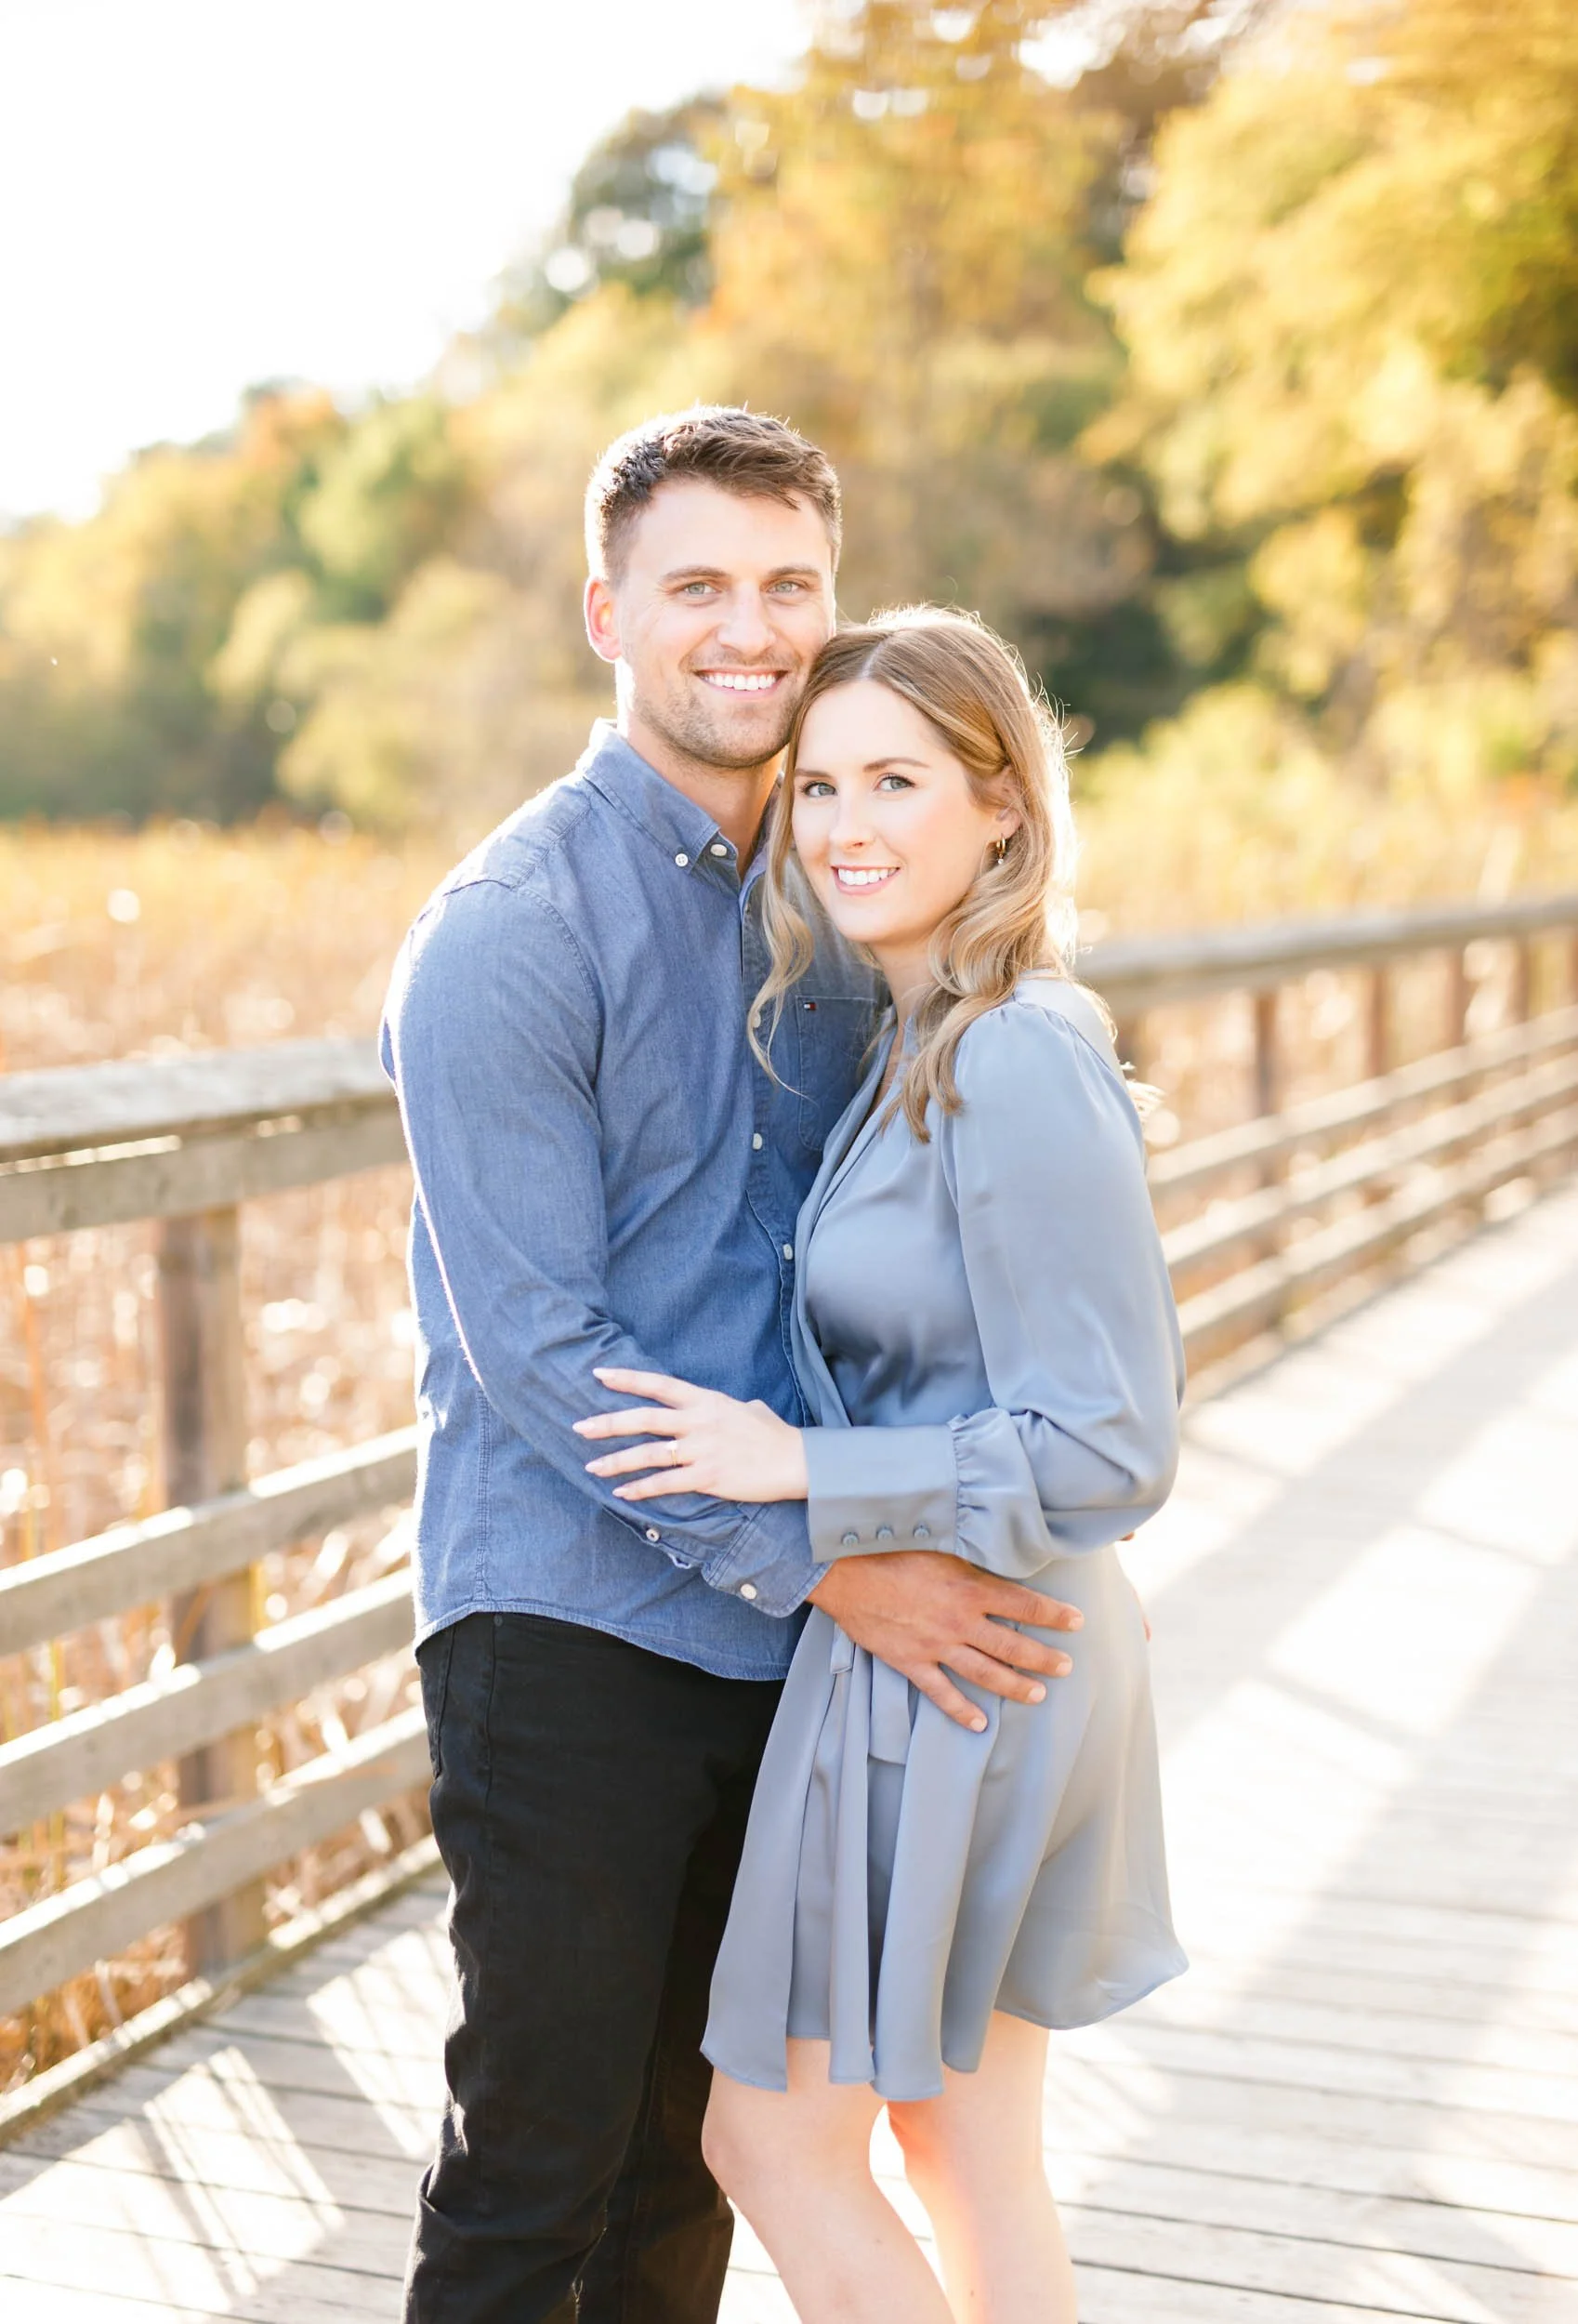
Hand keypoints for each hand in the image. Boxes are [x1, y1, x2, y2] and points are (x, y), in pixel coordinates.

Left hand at [573, 1367, 807, 1502]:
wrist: (796, 1461)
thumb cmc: (774, 1435)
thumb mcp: (750, 1408)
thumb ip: (728, 1407)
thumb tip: (731, 1407)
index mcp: (706, 1401)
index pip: (659, 1386)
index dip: (628, 1379)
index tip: (599, 1375)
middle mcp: (699, 1422)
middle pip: (644, 1419)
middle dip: (608, 1423)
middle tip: (579, 1427)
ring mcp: (702, 1449)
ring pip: (648, 1454)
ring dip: (617, 1460)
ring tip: (591, 1466)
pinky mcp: (708, 1476)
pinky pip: (666, 1483)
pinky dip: (641, 1488)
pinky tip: (623, 1492)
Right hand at [808, 1553, 1081, 1733]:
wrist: (842, 1571)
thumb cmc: (889, 1548)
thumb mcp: (938, 1543)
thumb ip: (968, 1558)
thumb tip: (997, 1555)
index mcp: (969, 1588)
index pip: (1023, 1603)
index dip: (1053, 1614)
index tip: (1077, 1620)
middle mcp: (958, 1621)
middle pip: (1011, 1645)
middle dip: (1043, 1657)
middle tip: (1066, 1667)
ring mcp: (935, 1645)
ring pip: (984, 1672)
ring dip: (1014, 1686)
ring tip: (1038, 1696)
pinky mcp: (911, 1662)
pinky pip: (940, 1693)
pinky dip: (960, 1710)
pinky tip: (978, 1723)